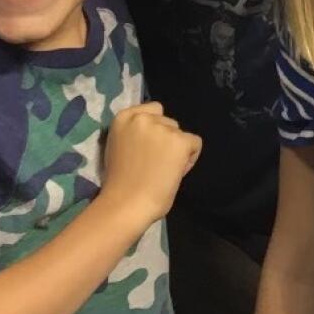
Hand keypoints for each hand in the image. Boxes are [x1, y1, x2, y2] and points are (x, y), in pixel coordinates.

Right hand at [102, 103, 200, 224]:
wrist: (126, 203)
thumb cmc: (119, 184)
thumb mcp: (119, 147)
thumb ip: (134, 136)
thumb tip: (154, 139)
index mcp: (124, 117)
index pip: (152, 110)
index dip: (154, 129)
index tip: (149, 148)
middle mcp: (143, 117)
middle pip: (168, 121)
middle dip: (166, 139)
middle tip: (157, 163)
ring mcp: (163, 128)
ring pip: (181, 134)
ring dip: (177, 149)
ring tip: (165, 171)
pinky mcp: (180, 141)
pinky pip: (195, 143)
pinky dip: (190, 158)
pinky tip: (176, 172)